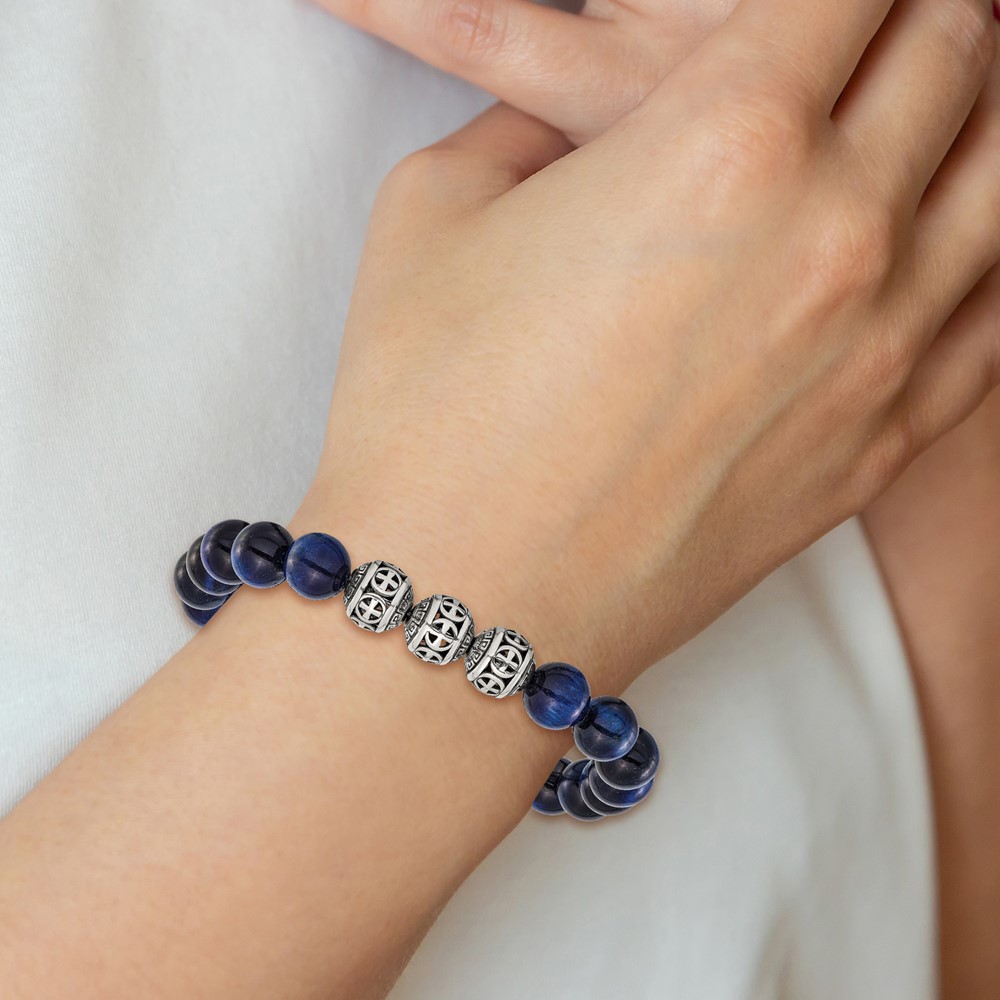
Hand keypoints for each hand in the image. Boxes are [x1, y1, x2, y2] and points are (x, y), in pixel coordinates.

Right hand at [303, 0, 999, 693]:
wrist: (465, 596)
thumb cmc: (429, 412)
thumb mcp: (436, 211)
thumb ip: (523, 126)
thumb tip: (566, 128)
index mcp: (725, 139)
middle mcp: (835, 231)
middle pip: (952, 50)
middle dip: (925, 12)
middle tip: (883, 23)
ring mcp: (879, 351)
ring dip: (975, 117)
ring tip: (927, 112)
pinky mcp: (878, 449)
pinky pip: (994, 318)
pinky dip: (987, 255)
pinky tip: (948, 240)